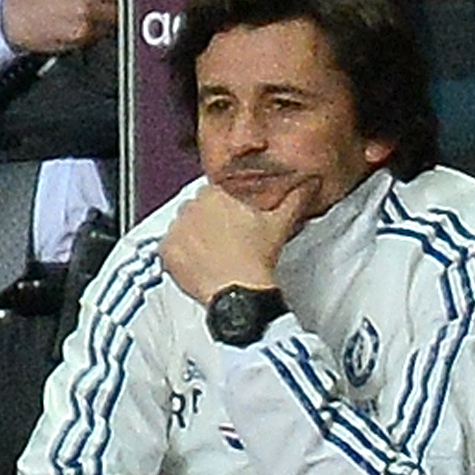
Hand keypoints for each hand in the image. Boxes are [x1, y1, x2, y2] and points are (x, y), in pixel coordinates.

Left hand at [158, 181, 292, 306]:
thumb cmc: (256, 258)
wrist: (239, 291)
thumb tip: (309, 183)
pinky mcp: (165, 250)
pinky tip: (198, 261)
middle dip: (208, 220)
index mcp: (215, 194)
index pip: (214, 192)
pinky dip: (179, 254)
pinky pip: (168, 247)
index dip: (224, 208)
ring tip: (213, 252)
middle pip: (197, 208)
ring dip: (193, 236)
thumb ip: (295, 197)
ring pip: (182, 226)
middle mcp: (190, 207)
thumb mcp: (280, 223)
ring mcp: (175, 229)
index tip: (231, 221)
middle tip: (225, 239)